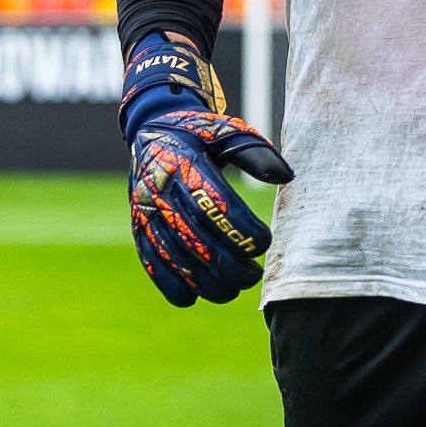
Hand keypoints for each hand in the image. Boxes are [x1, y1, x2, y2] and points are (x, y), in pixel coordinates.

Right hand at [119, 35, 293, 306]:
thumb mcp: (227, 131)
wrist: (152, 130)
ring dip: (204, 281)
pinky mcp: (138, 227)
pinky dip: (171, 284)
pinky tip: (194, 296)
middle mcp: (162, 189)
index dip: (239, 229)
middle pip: (194, 237)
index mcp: (186, 163)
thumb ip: (256, 153)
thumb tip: (287, 177)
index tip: (264, 244)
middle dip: (227, 264)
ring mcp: (146, 211)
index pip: (213, 203)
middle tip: (254, 276)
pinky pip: (151, 262)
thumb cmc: (200, 133)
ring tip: (233, 290)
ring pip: (174, 256)